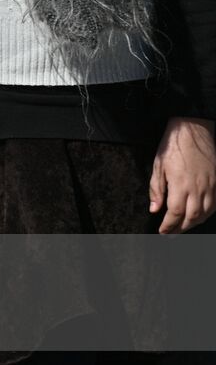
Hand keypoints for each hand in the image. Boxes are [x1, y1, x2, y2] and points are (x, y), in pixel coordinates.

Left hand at [150, 117, 215, 233]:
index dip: (169, 225)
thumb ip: (156, 190)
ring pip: (206, 212)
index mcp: (180, 185)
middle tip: (171, 233)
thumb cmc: (172, 147)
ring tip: (184, 226)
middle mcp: (198, 188)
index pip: (175, 214)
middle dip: (181, 228)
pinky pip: (215, 204)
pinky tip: (199, 215)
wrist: (192, 131)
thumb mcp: (158, 167)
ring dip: (194, 222)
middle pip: (192, 217)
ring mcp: (210, 185)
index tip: (162, 231)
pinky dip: (207, 213)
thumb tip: (154, 210)